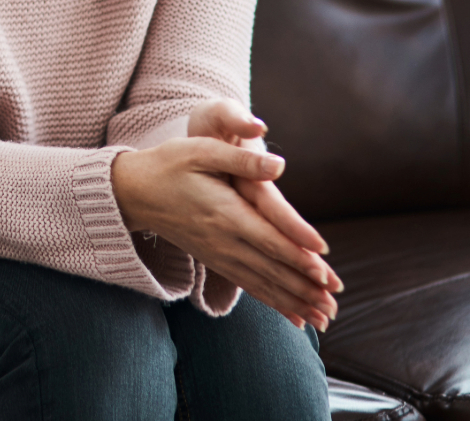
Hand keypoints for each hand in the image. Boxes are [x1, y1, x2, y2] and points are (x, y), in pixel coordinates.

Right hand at [110, 127, 341, 330]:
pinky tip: (295, 317)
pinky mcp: (215, 260)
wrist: (134, 192)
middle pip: (271, 268)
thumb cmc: (170, 164)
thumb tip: (279, 165)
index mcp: (224, 212)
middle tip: (335, 304)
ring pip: (263, 283)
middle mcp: (223, 240)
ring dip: (294, 301)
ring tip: (324, 319)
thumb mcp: (202, 150)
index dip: (297, 255)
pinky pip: (249, 286)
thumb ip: (242, 158)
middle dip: (305, 287)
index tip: (324, 271)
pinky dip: (274, 302)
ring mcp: (218, 254)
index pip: (268, 239)